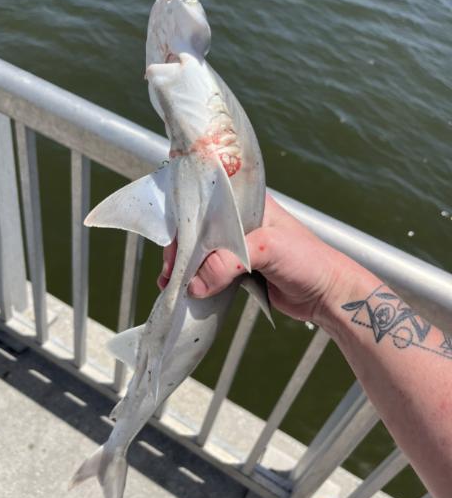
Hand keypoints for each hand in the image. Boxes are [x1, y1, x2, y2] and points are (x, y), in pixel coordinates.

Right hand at [158, 194, 350, 324]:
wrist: (327, 295)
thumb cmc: (307, 260)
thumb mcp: (267, 250)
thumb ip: (228, 261)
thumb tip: (193, 285)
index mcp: (247, 204)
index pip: (206, 202)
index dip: (185, 220)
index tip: (171, 241)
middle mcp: (240, 221)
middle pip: (198, 230)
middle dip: (180, 250)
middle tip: (170, 271)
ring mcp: (238, 246)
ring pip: (201, 252)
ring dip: (185, 268)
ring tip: (171, 284)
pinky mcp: (239, 269)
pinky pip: (210, 272)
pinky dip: (196, 281)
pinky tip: (185, 292)